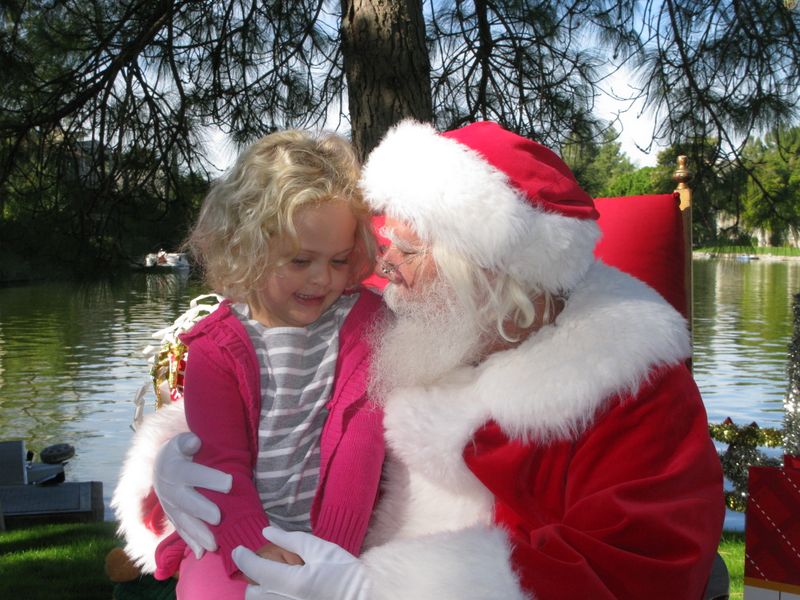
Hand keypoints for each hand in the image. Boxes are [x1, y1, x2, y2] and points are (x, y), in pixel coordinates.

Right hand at [153, 432, 232, 557]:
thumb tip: (194, 442)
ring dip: (198, 534)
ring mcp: (170, 507)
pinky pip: (181, 532)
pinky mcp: (174, 518)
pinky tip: (202, 554)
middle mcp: (170, 490)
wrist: (162, 466)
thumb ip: (187, 442)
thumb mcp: (181, 442)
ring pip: (184, 522)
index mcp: (174, 469)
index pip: (191, 473)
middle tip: (218, 517)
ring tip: (214, 545)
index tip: (229, 482)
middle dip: (202, 510)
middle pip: (186, 502)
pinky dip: (191, 543)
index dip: (209, 478)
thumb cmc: (180, 453)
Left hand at [232, 526, 369, 599]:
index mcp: (292, 582)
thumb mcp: (322, 550)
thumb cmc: (348, 574)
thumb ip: (292, 540)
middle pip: (253, 592)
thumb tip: (267, 532)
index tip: (238, 550)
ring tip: (276, 580)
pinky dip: (273, 598)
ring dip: (262, 591)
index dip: (243, 557)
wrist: (368, 598)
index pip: (255, 569)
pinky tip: (285, 591)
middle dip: (255, 577)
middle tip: (265, 566)